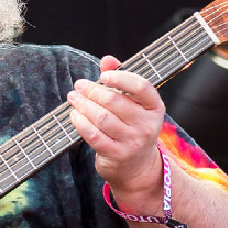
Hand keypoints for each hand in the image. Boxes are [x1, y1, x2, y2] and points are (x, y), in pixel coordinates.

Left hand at [66, 55, 164, 202]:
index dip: (121, 78)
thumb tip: (107, 60)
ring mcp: (132, 142)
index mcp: (154, 108)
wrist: (137, 167)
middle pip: (115, 101)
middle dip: (92, 90)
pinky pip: (94, 135)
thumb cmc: (131, 128)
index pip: (141, 87)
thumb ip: (121, 80)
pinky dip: (81, 123)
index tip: (103, 76)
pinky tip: (74, 115)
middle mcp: (147, 125)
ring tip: (73, 98)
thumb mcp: (133, 105)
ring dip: (83, 105)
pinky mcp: (117, 155)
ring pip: (102, 117)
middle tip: (79, 85)